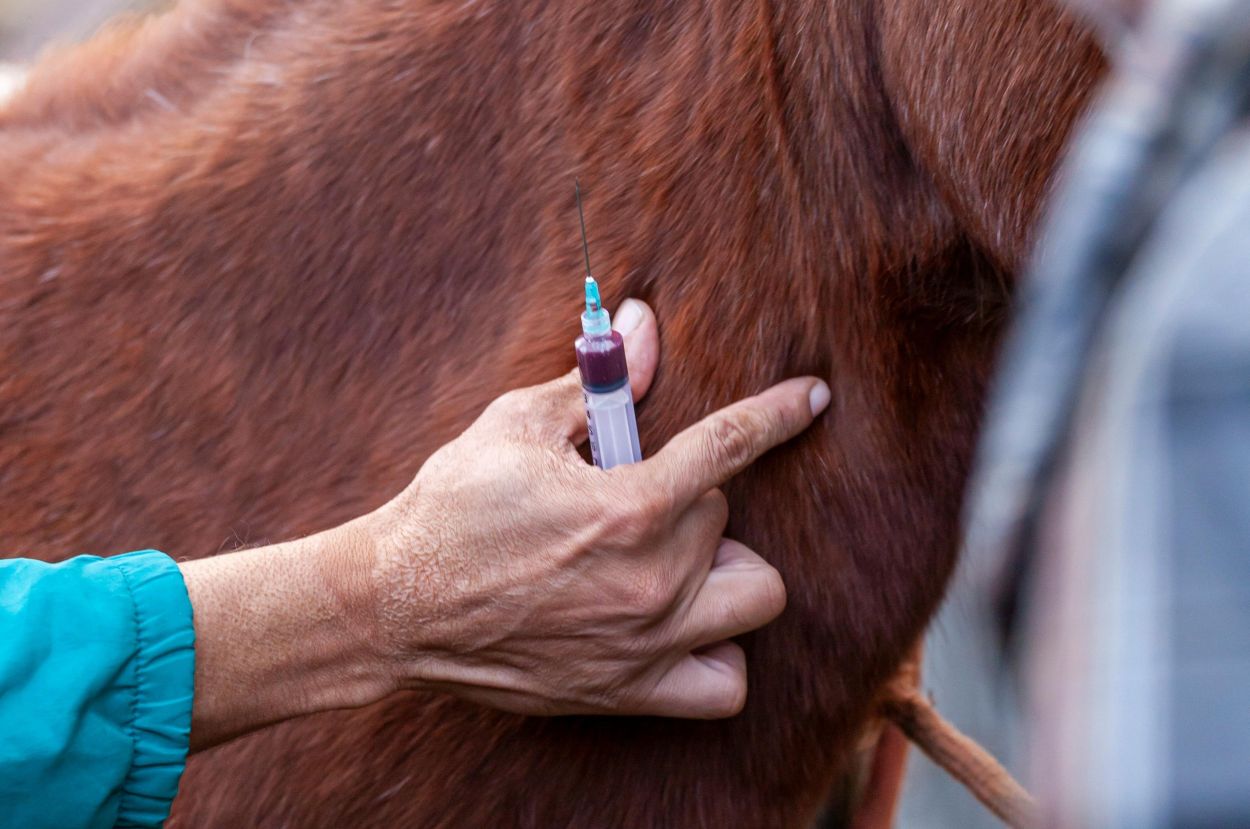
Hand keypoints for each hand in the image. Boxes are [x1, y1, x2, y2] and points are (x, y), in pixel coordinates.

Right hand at [179, 299, 829, 750]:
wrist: (395, 609)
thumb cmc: (452, 508)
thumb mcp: (518, 425)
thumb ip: (596, 381)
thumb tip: (642, 324)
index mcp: (629, 506)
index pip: (730, 445)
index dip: (777, 412)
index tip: (812, 397)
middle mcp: (652, 580)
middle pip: (727, 518)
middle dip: (688, 497)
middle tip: (633, 495)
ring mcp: (648, 643)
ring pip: (753, 595)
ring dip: (723, 567)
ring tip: (670, 555)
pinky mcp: (630, 691)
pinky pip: (726, 685)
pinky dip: (720, 652)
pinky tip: (684, 623)